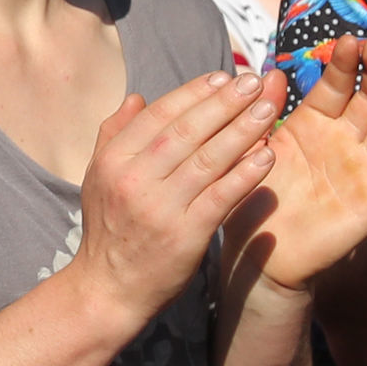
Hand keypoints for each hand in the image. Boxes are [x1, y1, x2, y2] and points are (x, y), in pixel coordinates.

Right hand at [72, 68, 285, 332]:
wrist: (110, 287)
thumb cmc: (110, 230)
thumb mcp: (98, 177)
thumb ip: (115, 135)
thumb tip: (137, 97)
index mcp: (114, 160)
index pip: (158, 115)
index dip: (193, 92)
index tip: (223, 77)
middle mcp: (134, 178)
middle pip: (186, 130)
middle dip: (223, 103)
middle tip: (253, 82)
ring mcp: (160, 206)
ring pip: (208, 159)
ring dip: (241, 131)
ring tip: (268, 109)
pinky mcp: (186, 233)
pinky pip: (221, 196)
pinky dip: (245, 174)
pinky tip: (267, 155)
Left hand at [234, 38, 366, 290]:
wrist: (259, 253)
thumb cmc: (250, 197)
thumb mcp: (251, 149)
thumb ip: (262, 114)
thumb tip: (271, 73)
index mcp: (313, 124)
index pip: (336, 86)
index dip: (344, 64)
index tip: (349, 38)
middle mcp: (343, 142)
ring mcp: (362, 171)